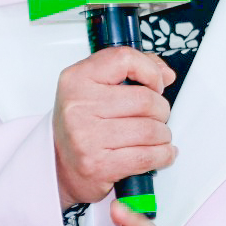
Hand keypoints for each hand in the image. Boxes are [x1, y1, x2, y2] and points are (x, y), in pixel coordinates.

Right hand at [52, 47, 177, 207]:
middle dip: (161, 110)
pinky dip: (163, 155)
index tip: (155, 84)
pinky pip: (147, 156)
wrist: (60, 165)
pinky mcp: (99, 165)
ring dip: (163, 135)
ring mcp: (87, 137)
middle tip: (157, 116)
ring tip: (157, 136)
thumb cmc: (81, 125)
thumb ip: (130, 71)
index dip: (150, 71)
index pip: (124, 59)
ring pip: (151, 130)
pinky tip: (160, 152)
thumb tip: (165, 74)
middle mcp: (78, 106)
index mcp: (77, 79)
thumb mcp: (95, 88)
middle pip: (146, 100)